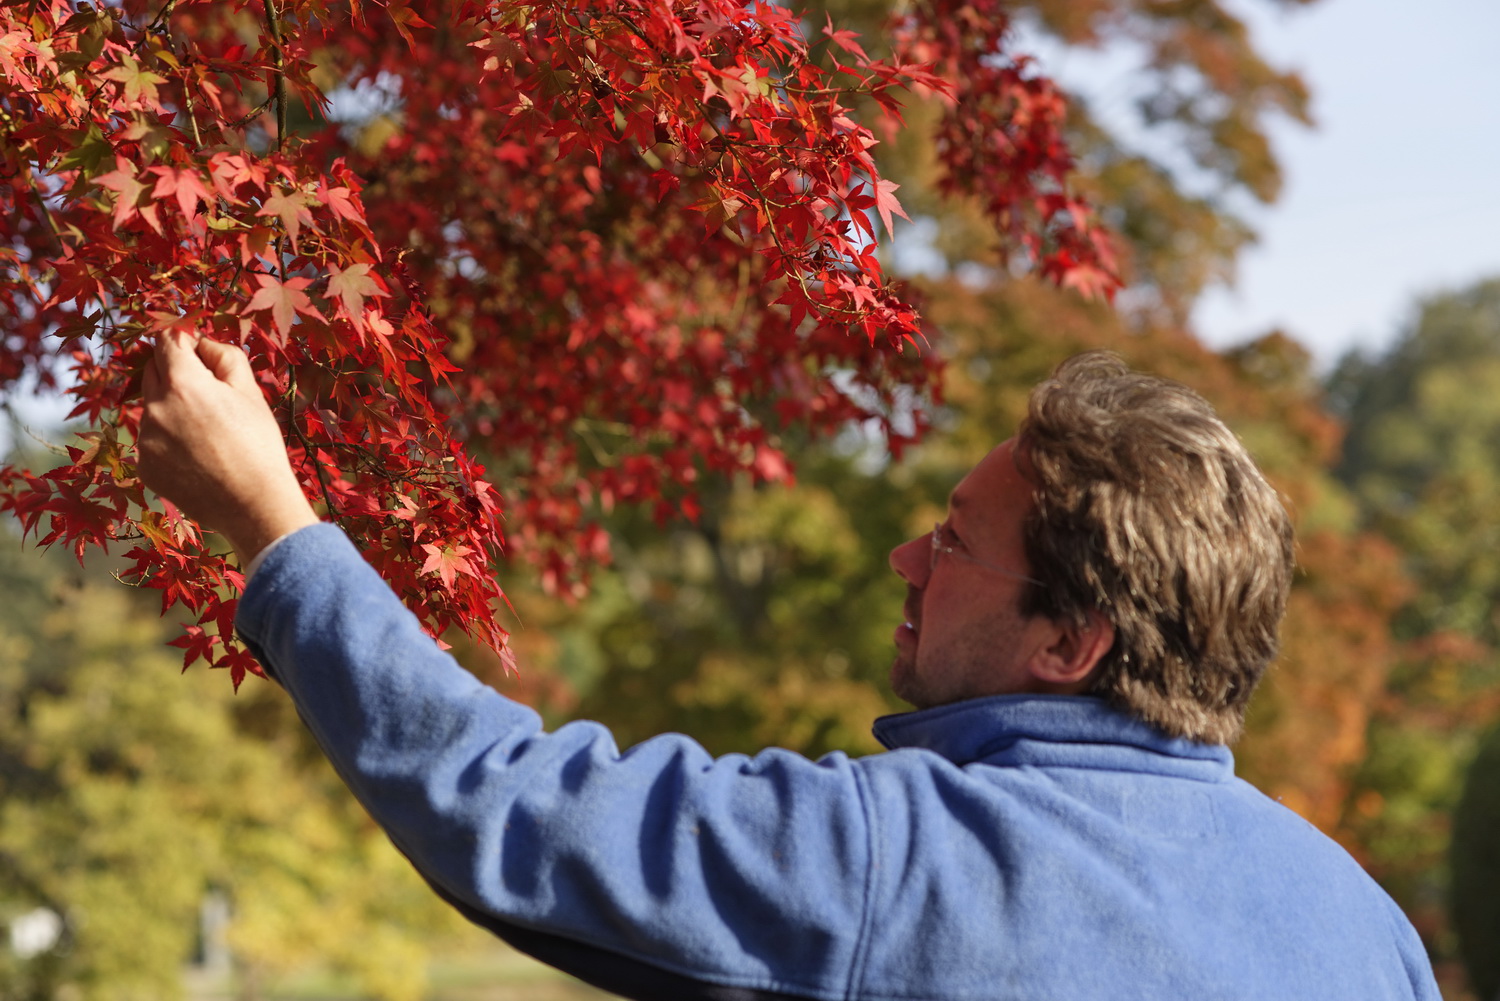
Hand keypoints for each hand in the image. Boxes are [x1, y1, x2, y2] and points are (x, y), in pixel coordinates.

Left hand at [138, 331, 318, 565]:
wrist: (255, 504)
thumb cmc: (259, 445)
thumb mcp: (251, 392)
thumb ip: (223, 355)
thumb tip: (201, 343)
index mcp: (183, 383)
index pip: (166, 340)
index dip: (183, 340)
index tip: (197, 349)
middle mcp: (154, 408)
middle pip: (152, 371)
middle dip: (175, 373)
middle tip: (209, 395)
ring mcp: (145, 439)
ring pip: (152, 408)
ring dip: (172, 410)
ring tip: (208, 435)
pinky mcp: (144, 466)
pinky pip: (152, 440)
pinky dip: (169, 441)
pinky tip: (198, 457)